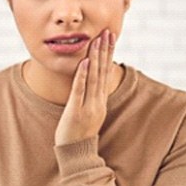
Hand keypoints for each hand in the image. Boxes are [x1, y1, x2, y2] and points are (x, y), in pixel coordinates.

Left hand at [54, 29, 115, 146]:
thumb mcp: (89, 112)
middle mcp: (97, 101)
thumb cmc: (80, 133)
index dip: (108, 54)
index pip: (106, 72)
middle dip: (105, 50)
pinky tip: (85, 62)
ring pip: (94, 77)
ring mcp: (88, 106)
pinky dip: (83, 75)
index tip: (110, 37)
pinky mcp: (76, 111)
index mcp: (100, 100)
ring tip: (97, 40)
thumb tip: (91, 81)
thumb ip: (91, 97)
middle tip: (107, 31)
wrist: (77, 154)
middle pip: (102, 71)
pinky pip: (80, 90)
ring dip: (96, 58)